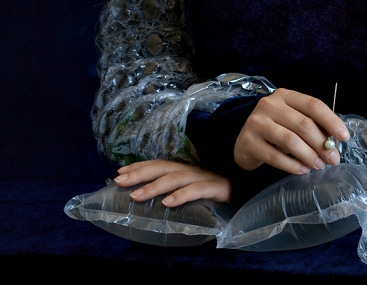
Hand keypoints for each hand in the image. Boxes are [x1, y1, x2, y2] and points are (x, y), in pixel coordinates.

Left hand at [114, 159, 231, 205]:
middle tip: (119, 180)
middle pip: (163, 167)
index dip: (139, 166)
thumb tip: (149, 198)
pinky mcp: (217, 187)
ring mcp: (204, 177)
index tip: (119, 172)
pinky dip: (181, 196)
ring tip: (137, 196)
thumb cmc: (217, 194)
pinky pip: (197, 190)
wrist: (247, 192)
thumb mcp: (194, 191)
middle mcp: (193, 170)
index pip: (159, 163)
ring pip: (176, 178)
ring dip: (154, 186)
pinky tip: (168, 203)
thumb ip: (177, 191)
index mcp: (186, 169)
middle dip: (140, 172)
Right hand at [233, 88, 349, 174]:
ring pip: (290, 141)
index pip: (313, 105)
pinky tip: (302, 170)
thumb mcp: (293, 120)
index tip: (344, 136)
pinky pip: (275, 156)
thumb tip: (335, 139)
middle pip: (303, 124)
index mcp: (285, 95)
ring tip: (319, 166)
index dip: (331, 120)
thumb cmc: (275, 128)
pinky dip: (292, 165)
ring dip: (309, 156)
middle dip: (322, 144)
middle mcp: (270, 105)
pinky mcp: (248, 141)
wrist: (243, 140)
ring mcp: (257, 122)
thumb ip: (312, 125)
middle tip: (333, 159)